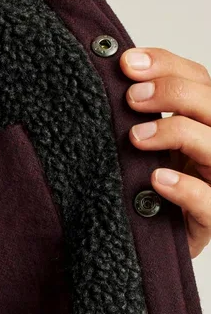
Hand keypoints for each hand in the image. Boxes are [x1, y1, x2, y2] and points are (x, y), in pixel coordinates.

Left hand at [120, 47, 210, 257]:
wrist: (141, 249)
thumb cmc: (143, 191)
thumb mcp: (140, 147)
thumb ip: (137, 114)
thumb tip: (113, 73)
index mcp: (202, 123)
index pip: (198, 79)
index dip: (166, 65)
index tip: (126, 64)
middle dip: (172, 93)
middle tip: (132, 98)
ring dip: (176, 132)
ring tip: (136, 137)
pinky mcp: (209, 220)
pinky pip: (208, 202)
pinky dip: (185, 187)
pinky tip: (156, 179)